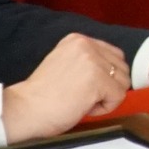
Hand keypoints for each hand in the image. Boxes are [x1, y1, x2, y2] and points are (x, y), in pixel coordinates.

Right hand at [1, 33, 128, 141]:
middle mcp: (87, 45)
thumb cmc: (43, 95)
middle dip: (107, 87)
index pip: (115, 56)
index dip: (105, 77)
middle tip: (81, 95)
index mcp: (78, 39)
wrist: (25, 109)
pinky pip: (118, 97)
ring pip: (123, 83)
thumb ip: (88, 60)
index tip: (83, 86)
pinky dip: (104, 108)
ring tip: (81, 100)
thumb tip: (116, 71)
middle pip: (122, 69)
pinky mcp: (97, 80)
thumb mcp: (66, 64)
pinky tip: (83, 106)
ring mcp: (93, 61)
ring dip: (106, 97)